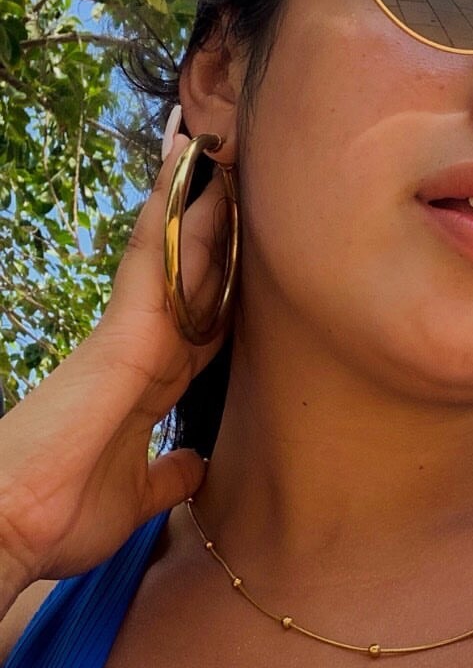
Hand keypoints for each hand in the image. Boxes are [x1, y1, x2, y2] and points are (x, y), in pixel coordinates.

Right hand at [0, 129, 232, 597]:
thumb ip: (167, 476)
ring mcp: (127, 335)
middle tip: (240, 162)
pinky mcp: (119, 335)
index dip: (227, 279)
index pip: (202, 318)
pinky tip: (187, 172)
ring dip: (195, 198)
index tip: (255, 243)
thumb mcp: (136, 498)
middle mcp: (140, 348)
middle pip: (193, 273)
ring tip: (214, 139)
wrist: (11, 528)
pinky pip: (153, 261)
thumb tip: (196, 467)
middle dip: (217, 222)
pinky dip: (170, 216)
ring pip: (174, 253)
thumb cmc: (59, 515)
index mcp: (148, 383)